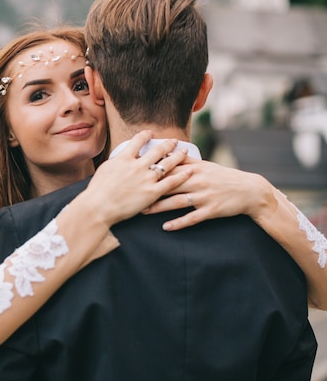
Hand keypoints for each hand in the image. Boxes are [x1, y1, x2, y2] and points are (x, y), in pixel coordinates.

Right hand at [79, 130, 192, 227]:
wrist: (98, 206)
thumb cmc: (97, 191)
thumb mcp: (104, 169)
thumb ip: (117, 162)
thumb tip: (121, 158)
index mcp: (124, 158)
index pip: (138, 141)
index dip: (145, 135)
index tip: (150, 134)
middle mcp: (137, 166)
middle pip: (157, 150)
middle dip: (167, 144)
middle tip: (173, 141)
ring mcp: (146, 179)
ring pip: (167, 164)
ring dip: (178, 156)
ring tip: (184, 151)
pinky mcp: (152, 192)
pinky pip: (171, 182)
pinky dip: (182, 175)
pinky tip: (190, 170)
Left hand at [143, 157, 276, 230]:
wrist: (249, 190)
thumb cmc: (222, 177)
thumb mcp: (205, 166)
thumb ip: (185, 161)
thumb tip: (165, 153)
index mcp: (194, 169)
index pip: (168, 169)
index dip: (150, 172)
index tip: (133, 175)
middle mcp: (198, 181)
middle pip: (169, 185)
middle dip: (149, 190)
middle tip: (131, 196)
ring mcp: (204, 196)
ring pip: (177, 202)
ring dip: (159, 207)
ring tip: (143, 211)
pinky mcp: (211, 210)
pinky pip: (192, 218)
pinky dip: (179, 222)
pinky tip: (166, 227)